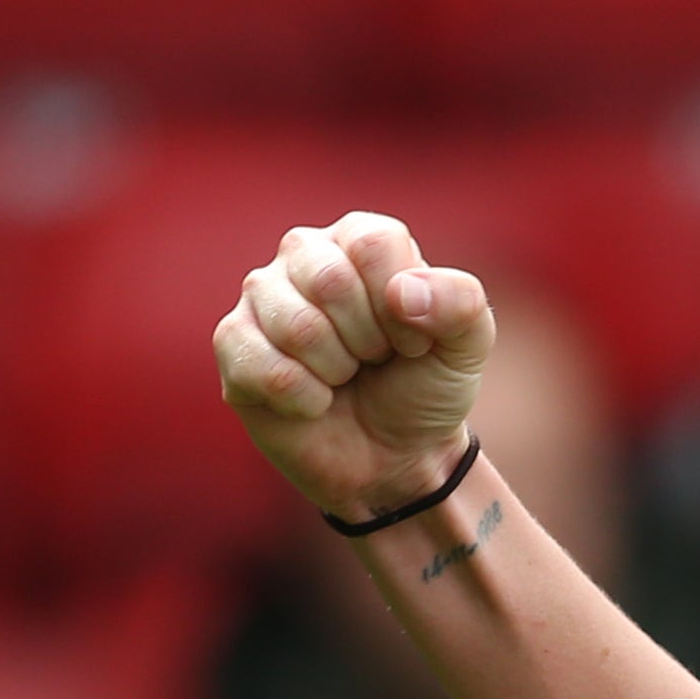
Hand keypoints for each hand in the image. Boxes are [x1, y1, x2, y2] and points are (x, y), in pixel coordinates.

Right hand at [213, 212, 492, 523]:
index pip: (373, 245)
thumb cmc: (424, 390)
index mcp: (359, 240)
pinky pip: (266, 368)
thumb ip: (462, 305)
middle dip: (368, 341)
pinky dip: (305, 399)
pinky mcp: (233, 345)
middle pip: (329, 280)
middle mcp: (304, 255)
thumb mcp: (466, 348)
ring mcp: (260, 298)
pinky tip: (314, 401)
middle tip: (375, 360)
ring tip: (345, 377)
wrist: (394, 458)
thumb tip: (404, 293)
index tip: (413, 341)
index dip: (403, 306)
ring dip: (337, 370)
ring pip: (297, 326)